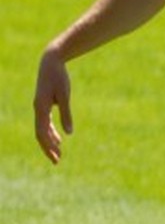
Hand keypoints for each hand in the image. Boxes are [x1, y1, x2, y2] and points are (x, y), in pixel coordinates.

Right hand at [34, 48, 72, 163]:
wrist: (51, 62)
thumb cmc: (59, 77)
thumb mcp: (65, 96)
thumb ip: (66, 114)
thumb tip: (69, 133)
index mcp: (41, 108)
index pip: (41, 133)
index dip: (48, 146)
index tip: (56, 157)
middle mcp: (38, 109)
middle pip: (40, 134)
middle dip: (48, 148)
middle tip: (57, 161)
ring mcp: (39, 107)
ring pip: (42, 129)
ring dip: (50, 141)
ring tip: (59, 153)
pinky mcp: (44, 104)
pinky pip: (45, 122)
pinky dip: (51, 131)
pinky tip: (60, 138)